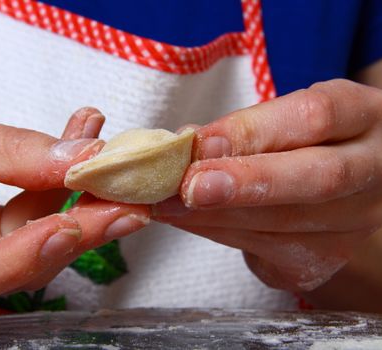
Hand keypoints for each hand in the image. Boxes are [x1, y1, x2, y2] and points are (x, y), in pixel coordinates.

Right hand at [0, 75, 149, 312]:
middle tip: (125, 201)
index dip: (17, 258)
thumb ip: (8, 152)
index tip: (71, 226)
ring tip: (107, 156)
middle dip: (71, 228)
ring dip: (70, 196)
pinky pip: (21, 211)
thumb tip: (83, 158)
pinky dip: (51, 178)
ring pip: (24, 237)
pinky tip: (79, 141)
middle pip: (5, 263)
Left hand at [154, 79, 381, 291]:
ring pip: (284, 222)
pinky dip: (214, 232)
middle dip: (247, 183)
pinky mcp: (324, 258)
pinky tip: (184, 220)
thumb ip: (242, 130)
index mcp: (362, 117)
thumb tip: (185, 142)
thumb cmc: (301, 142)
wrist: (334, 190)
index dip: (253, 131)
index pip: (315, 117)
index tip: (200, 142)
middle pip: (318, 178)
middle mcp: (372, 172)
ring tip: (166, 203)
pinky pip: (263, 249)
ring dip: (213, 214)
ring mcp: (354, 223)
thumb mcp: (284, 120)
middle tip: (190, 186)